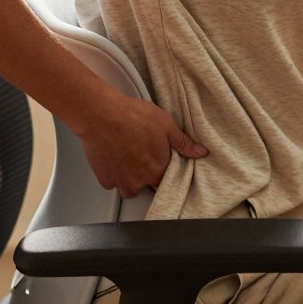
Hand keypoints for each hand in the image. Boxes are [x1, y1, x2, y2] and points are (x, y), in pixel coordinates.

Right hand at [75, 93, 207, 197]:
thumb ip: (183, 143)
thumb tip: (200, 152)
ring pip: (129, 188)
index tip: (160, 161)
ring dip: (131, 178)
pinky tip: (115, 158)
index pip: (167, 180)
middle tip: (142, 155)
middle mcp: (140, 181)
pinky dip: (114, 174)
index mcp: (158, 170)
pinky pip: (112, 182)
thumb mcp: (166, 124)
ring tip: (129, 158)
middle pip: (148, 185)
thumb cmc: (133, 117)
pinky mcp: (104, 177)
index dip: (165, 170)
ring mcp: (120, 181)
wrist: (102, 115)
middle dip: (148, 174)